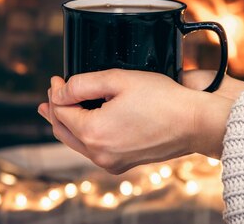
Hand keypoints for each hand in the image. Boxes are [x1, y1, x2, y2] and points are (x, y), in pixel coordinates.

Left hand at [37, 69, 232, 173]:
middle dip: (55, 110)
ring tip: (57, 111)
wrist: (193, 122)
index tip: (57, 79)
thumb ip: (82, 83)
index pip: (61, 111)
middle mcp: (99, 153)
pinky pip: (93, 150)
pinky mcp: (122, 164)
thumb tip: (60, 91)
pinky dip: (84, 135)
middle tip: (50, 96)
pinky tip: (84, 125)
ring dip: (67, 124)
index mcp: (93, 132)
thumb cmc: (162, 99)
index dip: (55, 92)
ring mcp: (111, 162)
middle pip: (64, 131)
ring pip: (77, 143)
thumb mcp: (118, 79)